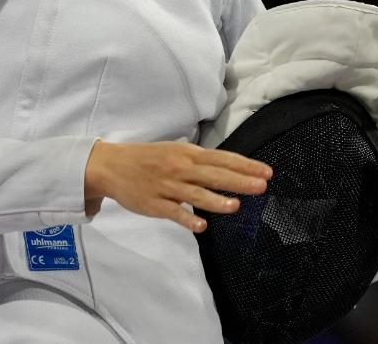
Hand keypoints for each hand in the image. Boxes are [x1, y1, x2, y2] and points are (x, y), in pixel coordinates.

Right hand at [84, 141, 271, 231]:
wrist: (112, 165)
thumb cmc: (148, 158)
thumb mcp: (175, 151)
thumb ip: (199, 161)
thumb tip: (227, 168)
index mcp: (187, 154)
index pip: (222, 159)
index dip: (245, 165)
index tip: (266, 172)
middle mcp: (180, 168)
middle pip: (214, 175)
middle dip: (239, 180)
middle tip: (262, 186)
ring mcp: (167, 187)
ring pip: (196, 194)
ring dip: (216, 201)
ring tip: (236, 206)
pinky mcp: (155, 205)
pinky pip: (174, 213)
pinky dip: (187, 219)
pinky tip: (202, 227)